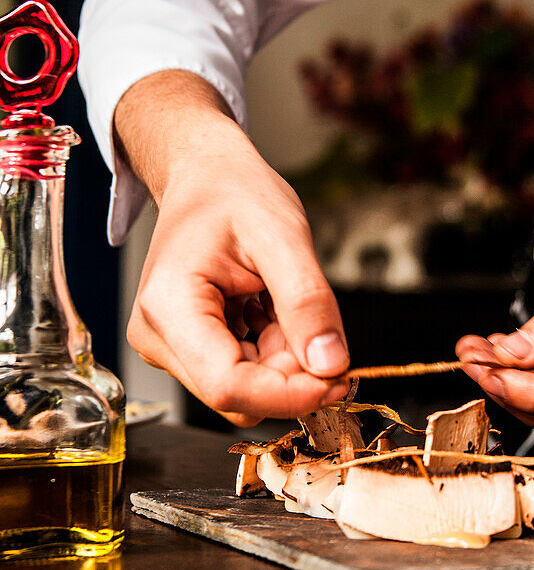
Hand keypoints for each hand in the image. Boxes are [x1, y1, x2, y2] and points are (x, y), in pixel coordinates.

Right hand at [116, 72, 349, 426]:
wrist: (207, 175)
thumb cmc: (233, 193)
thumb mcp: (282, 235)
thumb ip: (307, 301)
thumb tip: (331, 364)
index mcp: (168, 307)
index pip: (228, 385)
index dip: (289, 394)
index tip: (340, 378)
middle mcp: (157, 336)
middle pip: (238, 393)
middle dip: (292, 373)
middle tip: (321, 325)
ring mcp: (170, 346)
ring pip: (245, 388)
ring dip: (284, 360)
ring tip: (286, 302)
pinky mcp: (188, 349)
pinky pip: (242, 373)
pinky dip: (273, 351)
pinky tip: (273, 311)